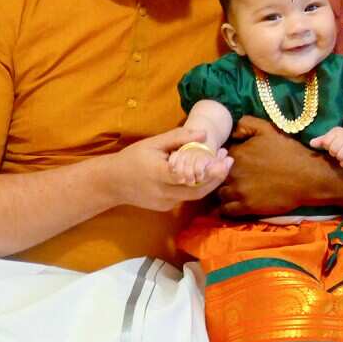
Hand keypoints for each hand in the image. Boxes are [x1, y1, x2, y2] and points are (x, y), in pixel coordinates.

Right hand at [112, 127, 232, 210]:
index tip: (223, 158)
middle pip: (198, 190)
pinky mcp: (166, 208)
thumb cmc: (132, 158)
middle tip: (229, 160)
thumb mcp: (152, 143)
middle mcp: (163, 192)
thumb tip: (203, 133)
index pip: (189, 176)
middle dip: (216, 177)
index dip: (209, 170)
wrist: (113, 183)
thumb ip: (177, 138)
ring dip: (210, 181)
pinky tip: (203, 172)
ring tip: (221, 164)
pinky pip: (185, 197)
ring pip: (194, 195)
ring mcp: (165, 203)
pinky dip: (197, 185)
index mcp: (159, 174)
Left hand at [221, 116, 328, 216]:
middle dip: (220, 175)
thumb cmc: (289, 152)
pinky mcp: (246, 207)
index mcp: (236, 153)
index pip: (218, 157)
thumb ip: (245, 124)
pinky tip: (234, 203)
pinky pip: (226, 210)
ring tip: (233, 190)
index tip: (230, 162)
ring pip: (219, 193)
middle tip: (231, 176)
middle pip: (216, 175)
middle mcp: (233, 172)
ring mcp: (239, 191)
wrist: (308, 177)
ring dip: (223, 191)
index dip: (222, 159)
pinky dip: (227, 207)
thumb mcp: (267, 129)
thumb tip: (231, 133)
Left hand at [310, 127, 342, 167]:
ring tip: (339, 155)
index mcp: (337, 132)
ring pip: (340, 155)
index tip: (329, 145)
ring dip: (338, 157)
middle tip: (335, 151)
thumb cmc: (341, 139)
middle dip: (332, 151)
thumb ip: (320, 140)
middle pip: (333, 149)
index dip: (326, 145)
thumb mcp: (330, 136)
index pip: (326, 141)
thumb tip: (311, 143)